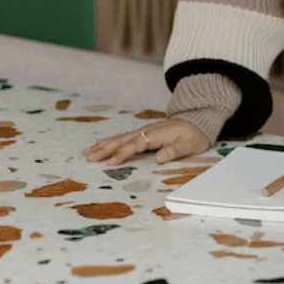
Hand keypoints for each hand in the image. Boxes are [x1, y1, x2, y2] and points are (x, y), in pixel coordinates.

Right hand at [82, 119, 210, 165]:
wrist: (197, 121)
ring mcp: (143, 132)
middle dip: (104, 149)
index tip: (111, 163)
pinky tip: (99, 145)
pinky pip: (122, 138)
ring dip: (102, 146)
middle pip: (121, 141)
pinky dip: (109, 142)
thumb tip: (160, 158)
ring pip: (119, 139)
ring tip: (86, 152)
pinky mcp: (142, 134)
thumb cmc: (193, 135)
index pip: (135, 145)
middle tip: (88, 158)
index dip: (123, 153)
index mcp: (155, 134)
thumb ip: (174, 151)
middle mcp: (146, 132)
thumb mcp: (189, 144)